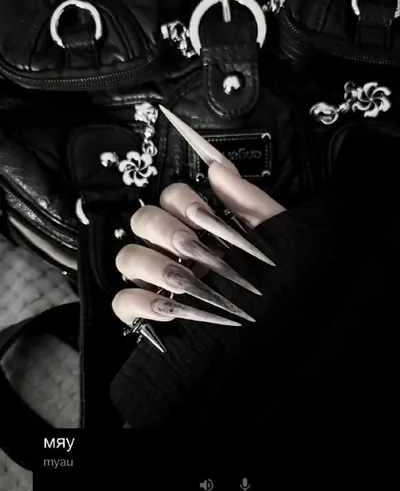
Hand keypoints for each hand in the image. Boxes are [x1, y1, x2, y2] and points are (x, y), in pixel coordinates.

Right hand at [112, 160, 284, 326]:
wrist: (288, 322)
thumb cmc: (277, 275)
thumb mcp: (272, 234)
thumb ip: (246, 199)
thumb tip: (216, 168)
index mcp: (198, 227)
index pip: (170, 197)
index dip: (181, 202)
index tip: (205, 217)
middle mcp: (173, 250)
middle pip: (142, 221)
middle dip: (165, 231)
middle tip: (192, 249)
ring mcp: (158, 281)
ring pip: (127, 258)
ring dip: (152, 265)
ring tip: (183, 281)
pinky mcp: (150, 314)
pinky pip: (123, 303)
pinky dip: (138, 303)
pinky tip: (169, 308)